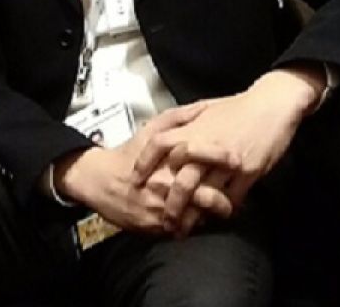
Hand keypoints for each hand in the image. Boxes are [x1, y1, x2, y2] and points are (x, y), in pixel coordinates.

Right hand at [55, 102, 235, 233]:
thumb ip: (179, 118)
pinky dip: (192, 226)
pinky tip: (197, 220)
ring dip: (210, 216)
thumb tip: (204, 109)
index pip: (205, 163)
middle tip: (234, 199)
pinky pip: (181, 230)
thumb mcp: (152, 129)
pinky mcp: (155, 226)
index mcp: (169, 160)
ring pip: (197, 218)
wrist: (101, 181)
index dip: (224, 164)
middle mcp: (167, 186)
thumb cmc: (128, 153)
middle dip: (225, 201)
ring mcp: (162, 208)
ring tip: (219, 211)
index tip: (239, 162)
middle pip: (207, 198)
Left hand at [132, 66, 325, 234]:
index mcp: (195, 129)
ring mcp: (228, 162)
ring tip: (186, 228)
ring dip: (194, 215)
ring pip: (205, 196)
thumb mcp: (207, 109)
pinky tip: (216, 217)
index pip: (160, 145)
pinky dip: (221, 210)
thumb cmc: (240, 107)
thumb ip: (186, 122)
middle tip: (165, 219)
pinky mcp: (248, 172)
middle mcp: (208, 147)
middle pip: (182, 181)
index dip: (145, 162)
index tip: (137, 178)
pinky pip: (231, 198)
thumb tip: (168, 133)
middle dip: (171, 204)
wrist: (272, 104)